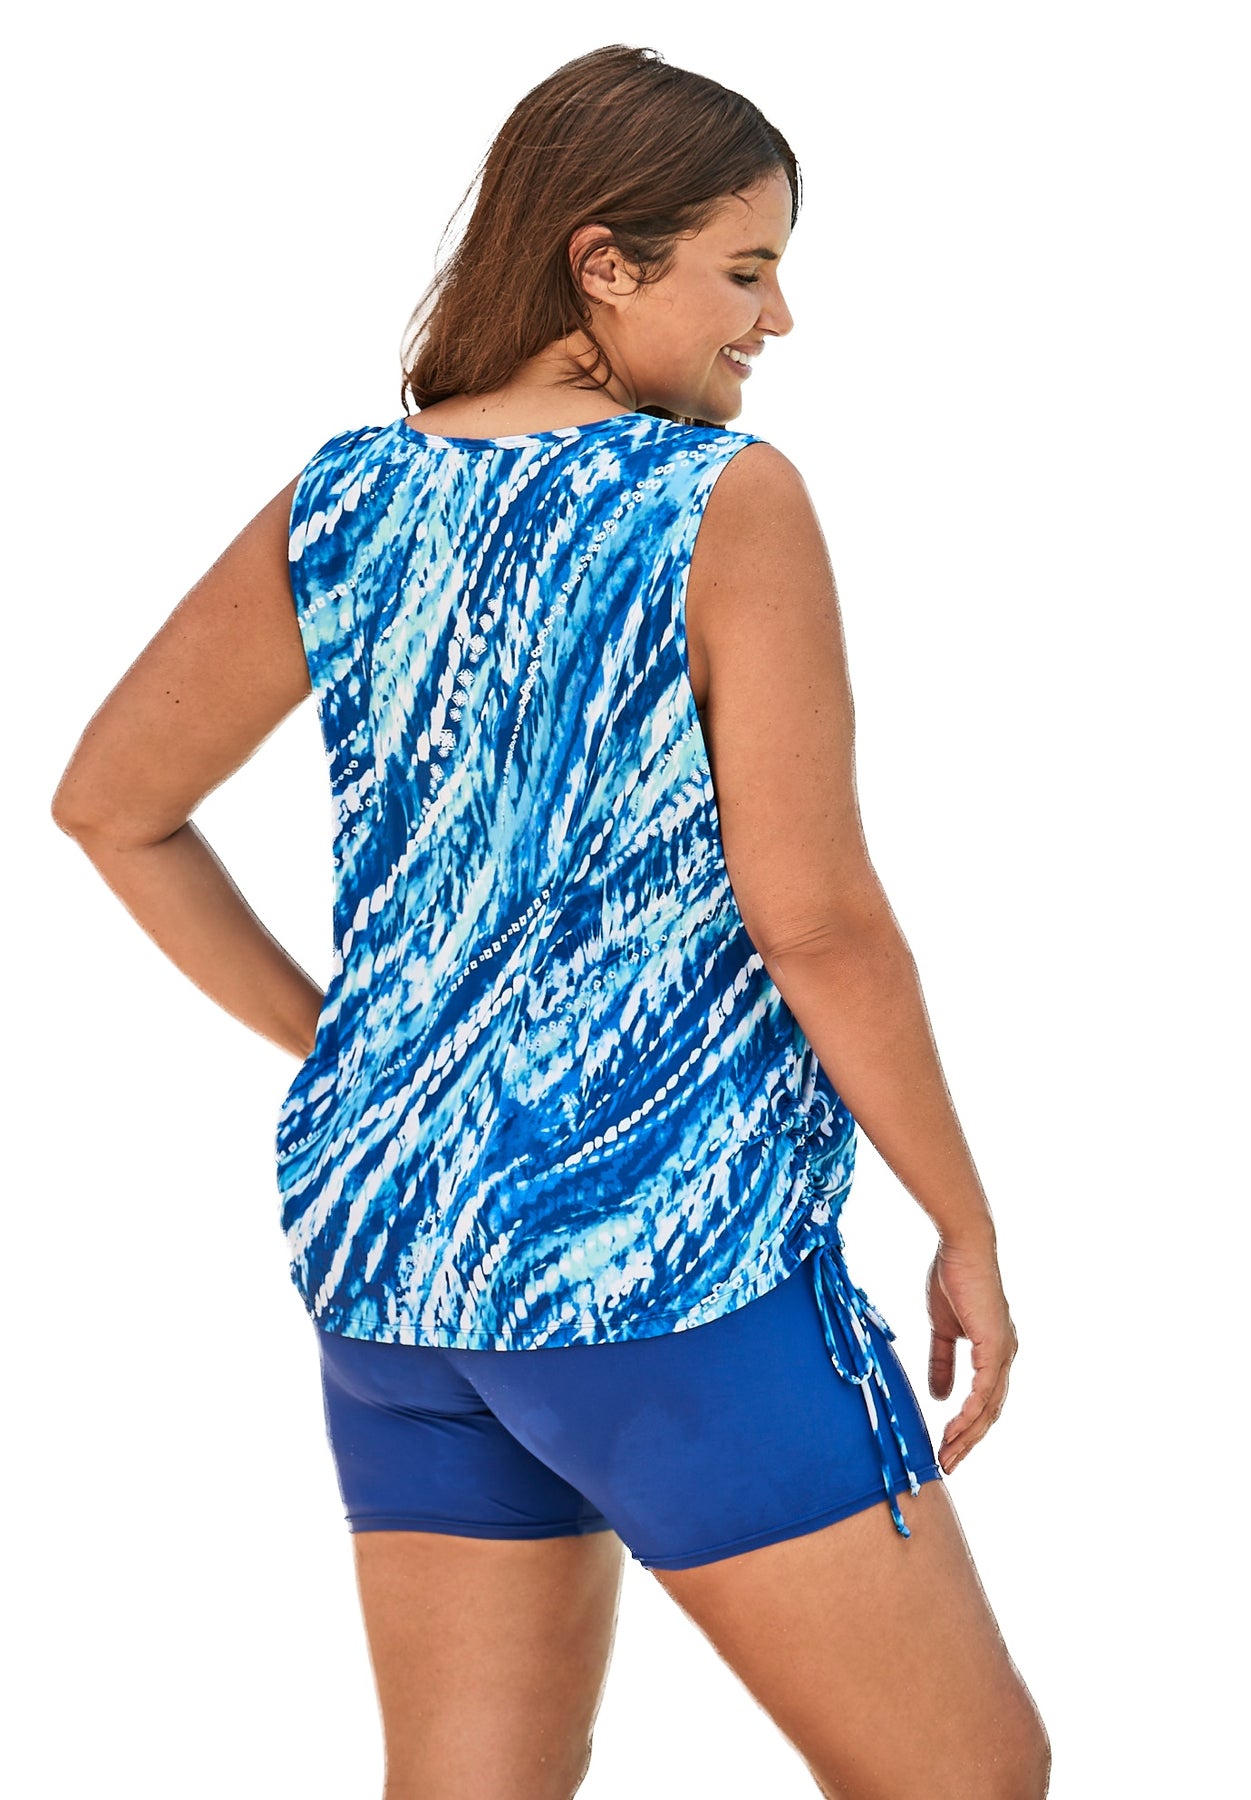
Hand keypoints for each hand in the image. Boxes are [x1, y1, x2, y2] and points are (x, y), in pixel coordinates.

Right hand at [926, 1237, 1017, 1474]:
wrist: (962, 1247)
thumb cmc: (952, 1278)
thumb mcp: (942, 1328)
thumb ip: (942, 1362)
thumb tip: (939, 1397)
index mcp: (995, 1351)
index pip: (984, 1400)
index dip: (966, 1426)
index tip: (946, 1446)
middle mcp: (1005, 1356)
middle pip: (990, 1412)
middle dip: (968, 1440)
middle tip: (947, 1463)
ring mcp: (1003, 1352)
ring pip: (989, 1408)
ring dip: (967, 1435)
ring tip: (947, 1456)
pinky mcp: (995, 1346)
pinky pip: (984, 1391)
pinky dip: (969, 1414)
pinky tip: (954, 1429)